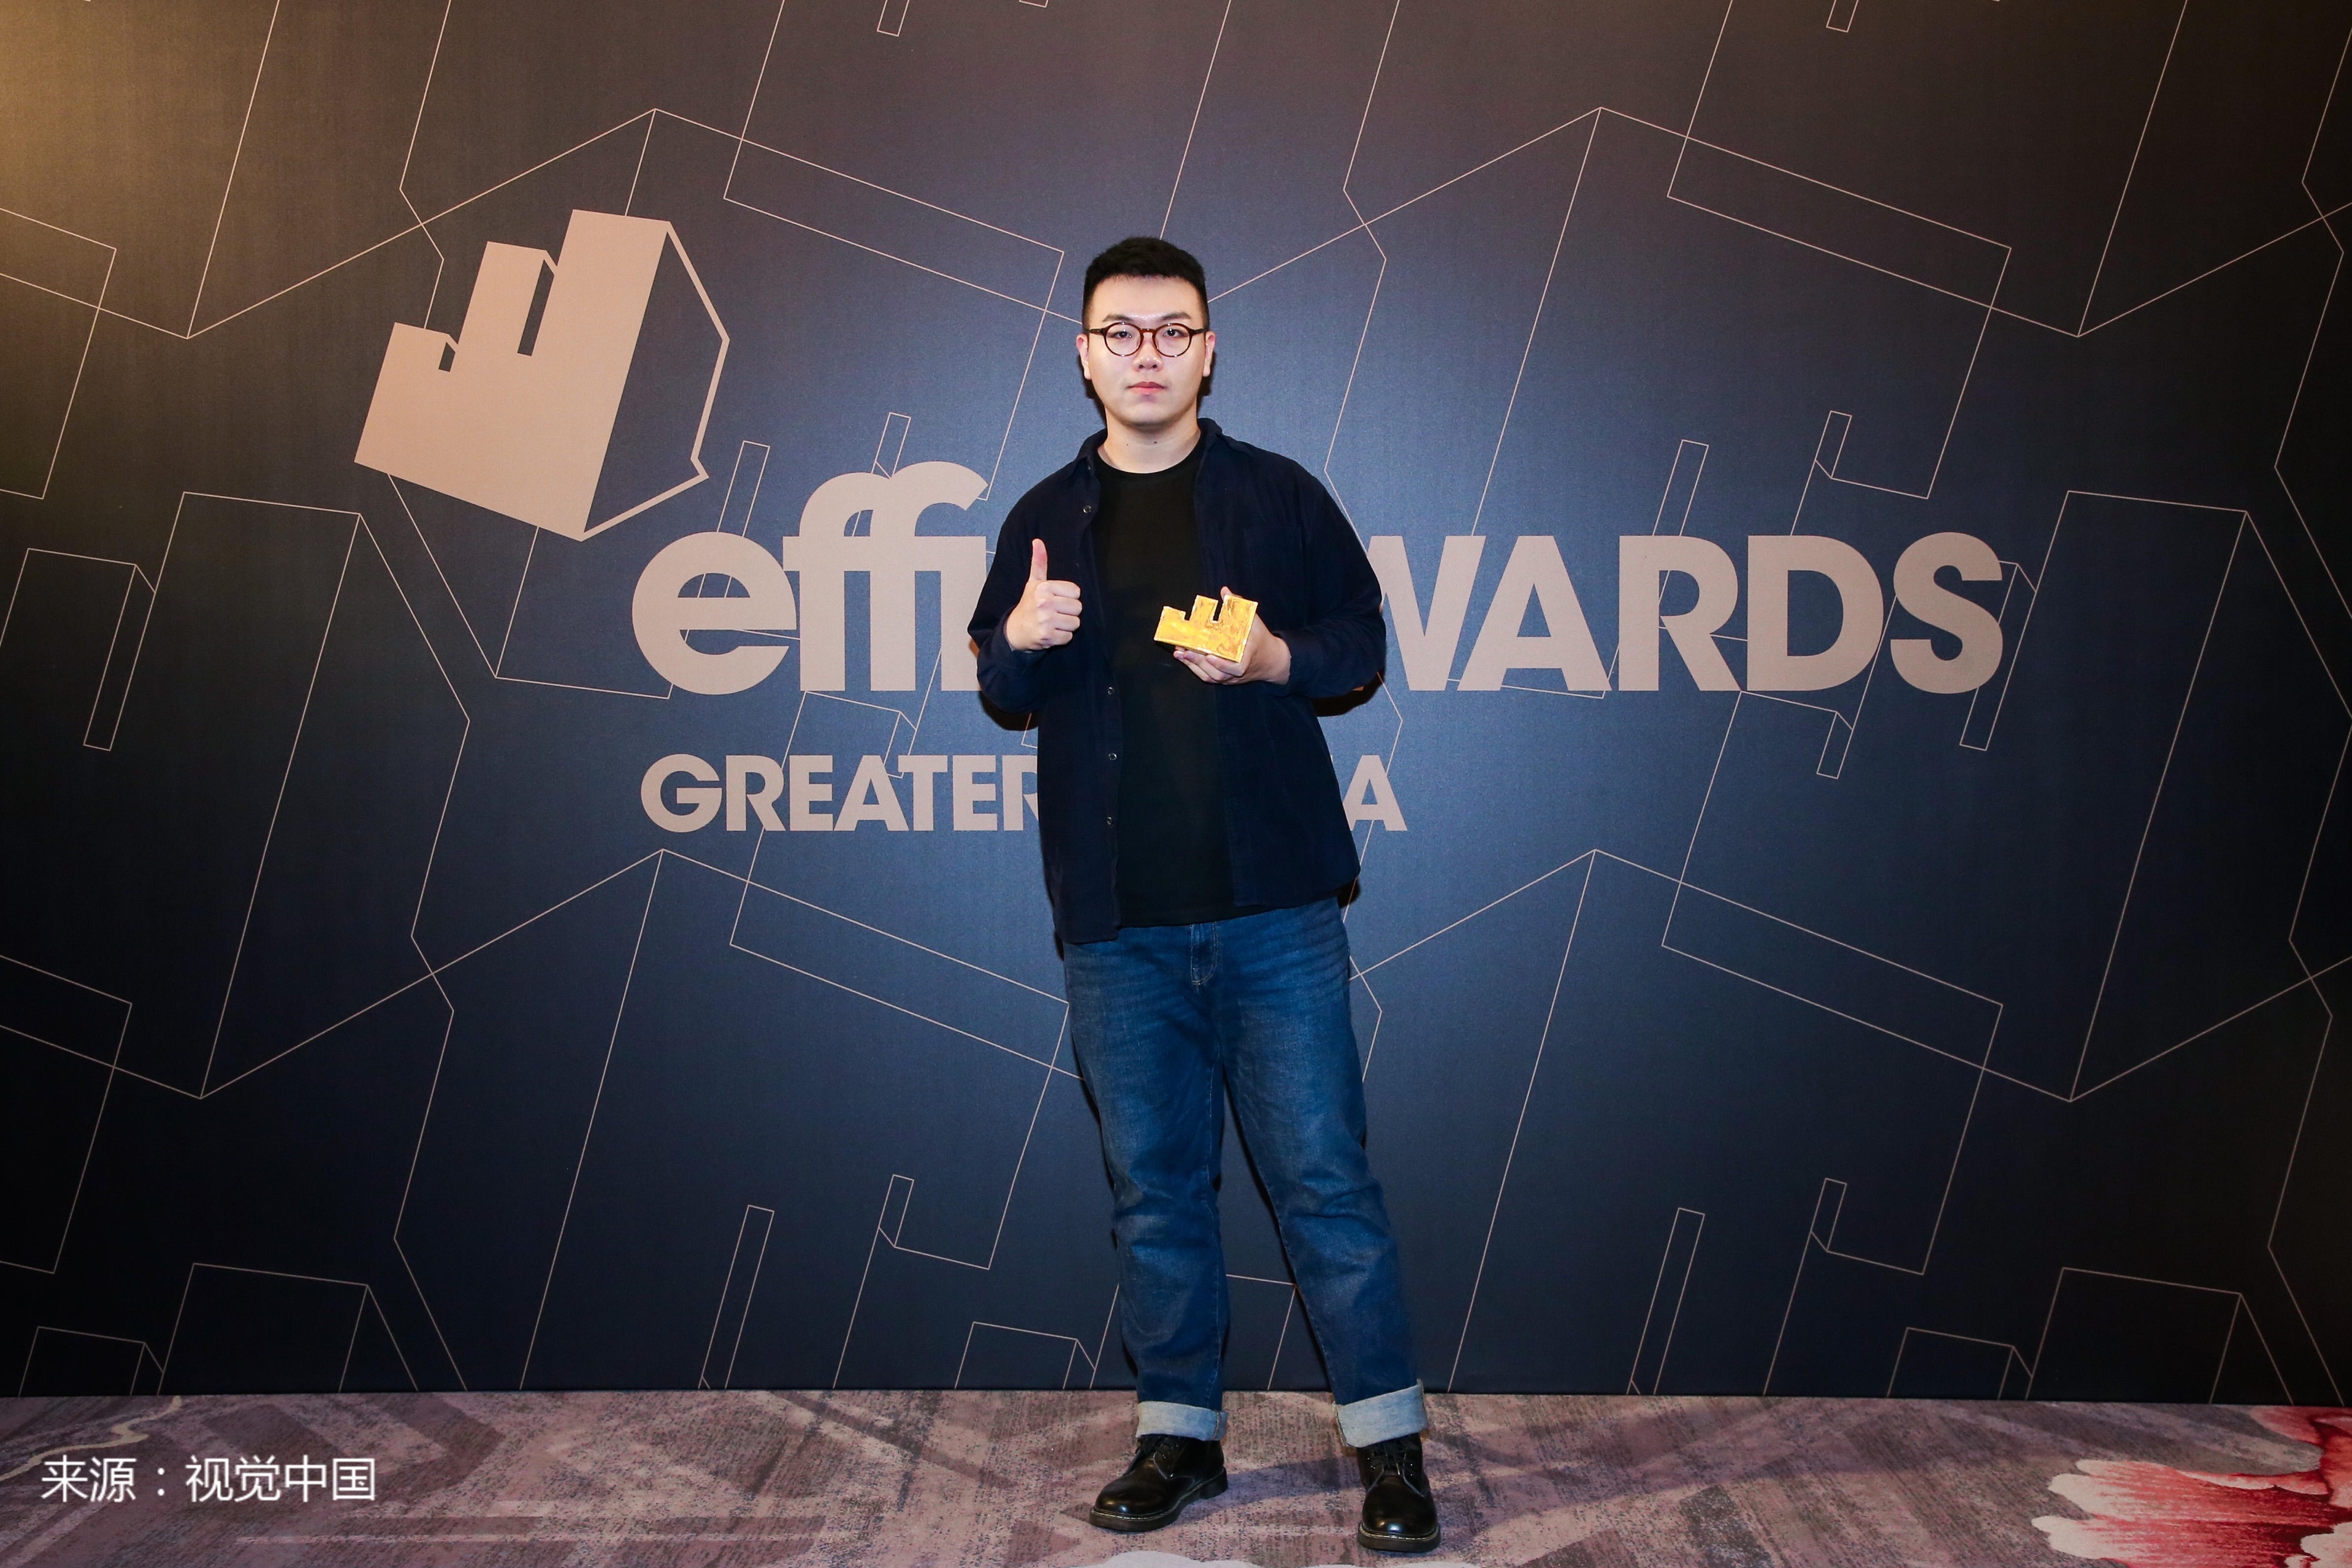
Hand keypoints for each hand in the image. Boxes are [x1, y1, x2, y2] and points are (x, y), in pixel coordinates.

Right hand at [1005, 538, 1082, 650]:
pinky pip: (1068, 637)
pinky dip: (1061, 638)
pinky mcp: (1047, 636)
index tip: (1056, 601)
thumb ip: (1040, 563)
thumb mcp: (1034, 583)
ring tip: (1053, 623)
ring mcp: (1046, 620)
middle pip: (1078, 608)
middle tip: (1054, 614)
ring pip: (1075, 623)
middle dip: (1068, 613)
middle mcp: (1045, 602)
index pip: (1076, 592)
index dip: (1068, 598)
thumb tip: (1038, 541)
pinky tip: (1051, 633)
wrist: (1015, 631)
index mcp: (1044, 587)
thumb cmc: (1028, 605)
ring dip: (1066, 626)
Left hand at [1174, 588, 1290, 685]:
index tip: (1210, 656)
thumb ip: (1239, 606)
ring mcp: (1231, 678)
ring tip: (1180, 653)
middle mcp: (1239, 672)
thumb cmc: (1261, 639)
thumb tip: (1225, 591)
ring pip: (1211, 676)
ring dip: (1193, 665)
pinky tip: (1184, 658)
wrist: (1271, 661)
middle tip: (1185, 649)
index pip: (1236, 668)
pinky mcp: (1225, 679)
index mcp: (1248, 658)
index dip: (1222, 665)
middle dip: (1199, 662)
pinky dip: (1195, 668)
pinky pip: (1209, 677)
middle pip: (1217, 673)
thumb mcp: (1254, 621)